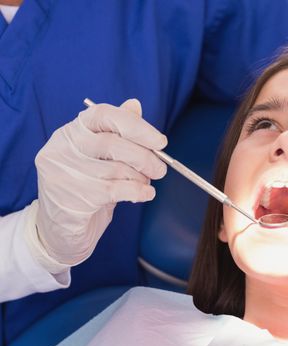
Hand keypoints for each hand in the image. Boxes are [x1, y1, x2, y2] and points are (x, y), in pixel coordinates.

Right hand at [32, 99, 166, 267]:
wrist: (60, 232)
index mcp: (70, 132)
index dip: (136, 126)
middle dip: (145, 157)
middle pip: (113, 143)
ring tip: (145, 183)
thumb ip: (117, 132)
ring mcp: (62, 175)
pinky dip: (138, 192)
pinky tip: (145, 195)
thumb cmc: (85, 189)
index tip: (160, 141)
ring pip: (117, 169)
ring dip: (141, 178)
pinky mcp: (70, 199)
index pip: (103, 115)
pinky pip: (116, 191)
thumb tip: (135, 105)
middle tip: (160, 169)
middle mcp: (62, 149)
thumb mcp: (101, 158)